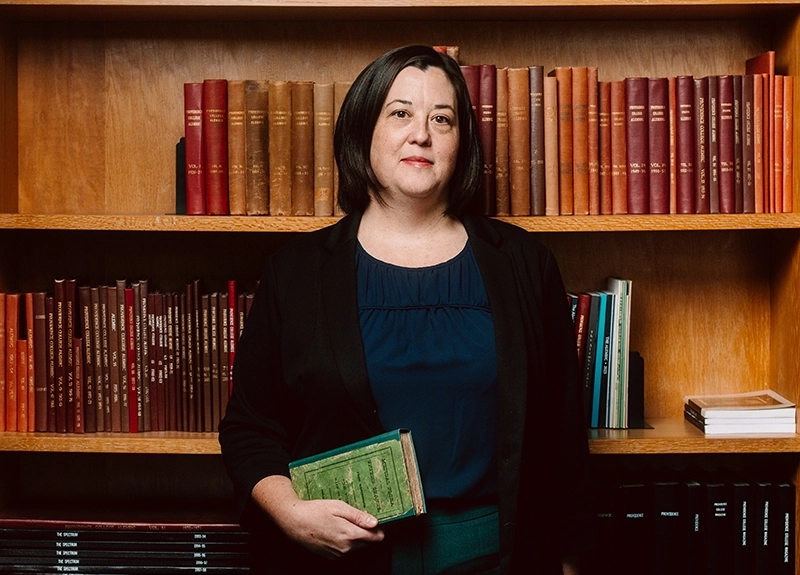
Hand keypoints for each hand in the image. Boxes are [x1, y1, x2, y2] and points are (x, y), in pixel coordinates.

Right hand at [251, 475, 384, 558]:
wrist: (294, 521)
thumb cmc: (315, 511)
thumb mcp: (339, 507)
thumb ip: (358, 516)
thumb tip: (375, 523)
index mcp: (350, 535)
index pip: (376, 537)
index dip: (378, 527)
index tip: (375, 518)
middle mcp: (345, 548)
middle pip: (367, 542)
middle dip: (366, 530)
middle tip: (356, 516)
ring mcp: (337, 553)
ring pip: (356, 545)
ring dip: (355, 535)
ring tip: (343, 520)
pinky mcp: (330, 555)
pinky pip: (345, 549)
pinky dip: (344, 540)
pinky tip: (335, 528)